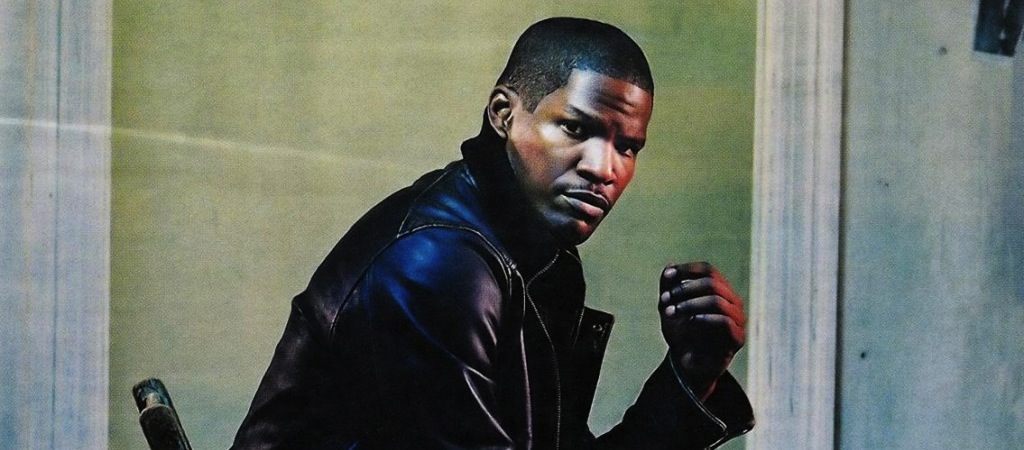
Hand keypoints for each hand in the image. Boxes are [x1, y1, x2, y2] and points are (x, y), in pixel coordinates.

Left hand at [659, 262, 745, 399]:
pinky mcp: (738, 338)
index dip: (687, 270)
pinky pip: (725, 322)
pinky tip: (690, 321)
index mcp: (719, 290)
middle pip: (712, 283)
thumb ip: (668, 288)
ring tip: (670, 312)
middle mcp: (732, 301)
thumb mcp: (669, 307)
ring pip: (718, 300)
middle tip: (665, 300)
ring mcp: (738, 319)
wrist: (685, 364)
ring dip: (690, 304)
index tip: (667, 277)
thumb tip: (669, 267)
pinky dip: (705, 318)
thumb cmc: (680, 332)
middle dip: (685, 289)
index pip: (708, 270)